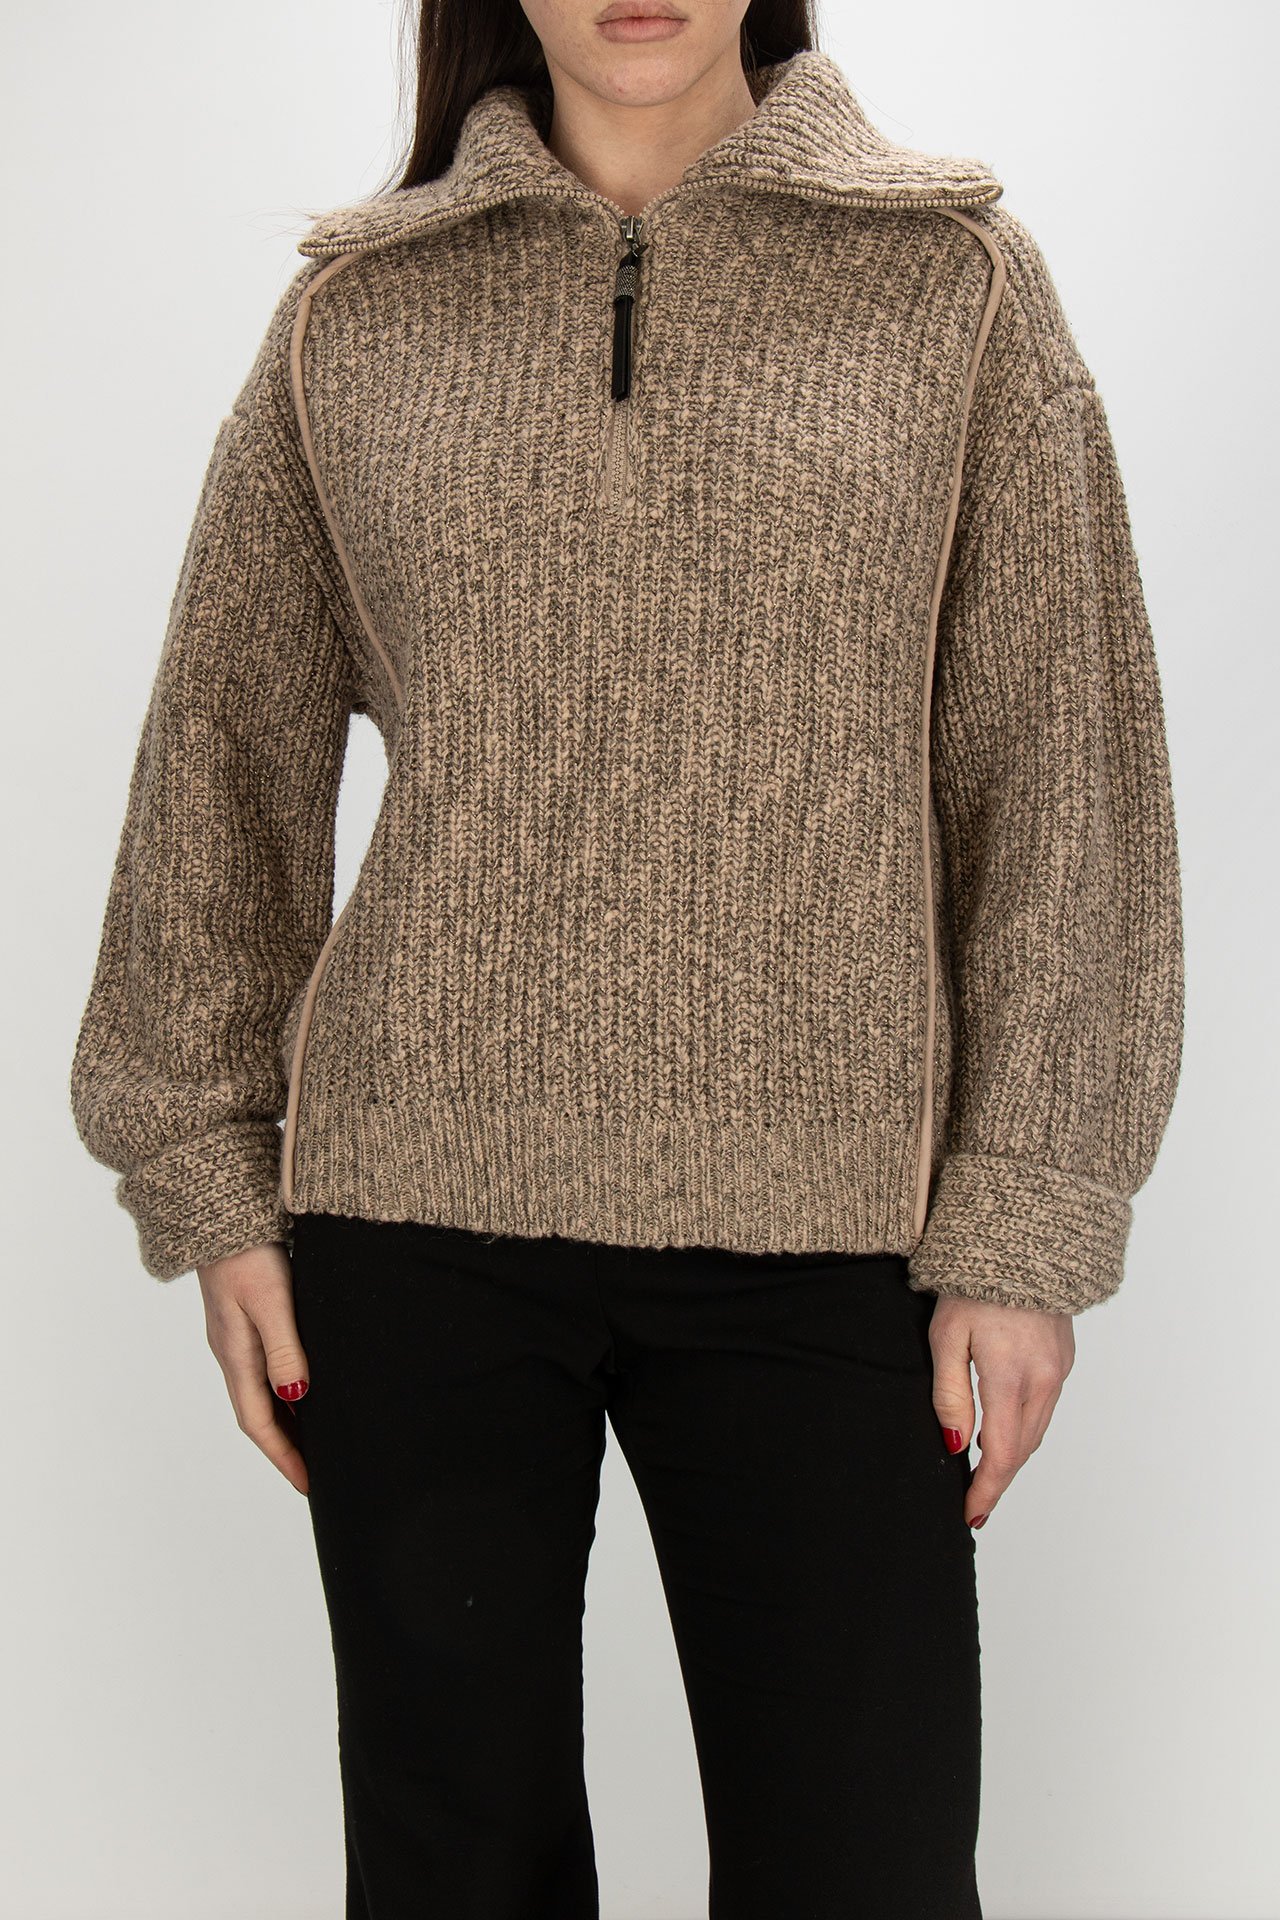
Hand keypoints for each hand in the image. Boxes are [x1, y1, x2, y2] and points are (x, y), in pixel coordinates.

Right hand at [197, 1241, 310, 1494]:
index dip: (285, 1456)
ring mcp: (236, 1336)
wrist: (221, 1210)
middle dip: (286, 1447)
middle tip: (318, 1472)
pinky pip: (265, 1369)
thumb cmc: (248, 1253)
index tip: (309, 1485)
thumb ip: (285, 1349)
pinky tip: (305, 1389)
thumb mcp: (272, 1301)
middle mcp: (233, 1352)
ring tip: (317, 1441)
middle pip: (259, 1415)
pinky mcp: (245, 1318)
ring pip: (262, 1393)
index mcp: (236, 1356)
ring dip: (287, 1420)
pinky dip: (285, 1390)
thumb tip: (297, 1397)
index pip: (259, 1423)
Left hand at [928, 1295, 1074, 1528]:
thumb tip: (954, 1446)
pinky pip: (1045, 1406)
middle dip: (999, 1481)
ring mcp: (1058, 1369)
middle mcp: (1043, 1379)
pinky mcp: (1063, 1357)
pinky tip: (1007, 1432)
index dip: (986, 1489)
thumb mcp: (947, 1336)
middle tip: (975, 1505)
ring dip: (1013, 1457)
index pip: (1001, 1454)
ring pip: (1037, 1429)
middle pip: (1023, 1449)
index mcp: (1011, 1378)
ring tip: (986, 1477)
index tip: (971, 1514)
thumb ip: (951, 1394)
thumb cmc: (973, 1283)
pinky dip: (1026, 1427)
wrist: (1021, 1239)